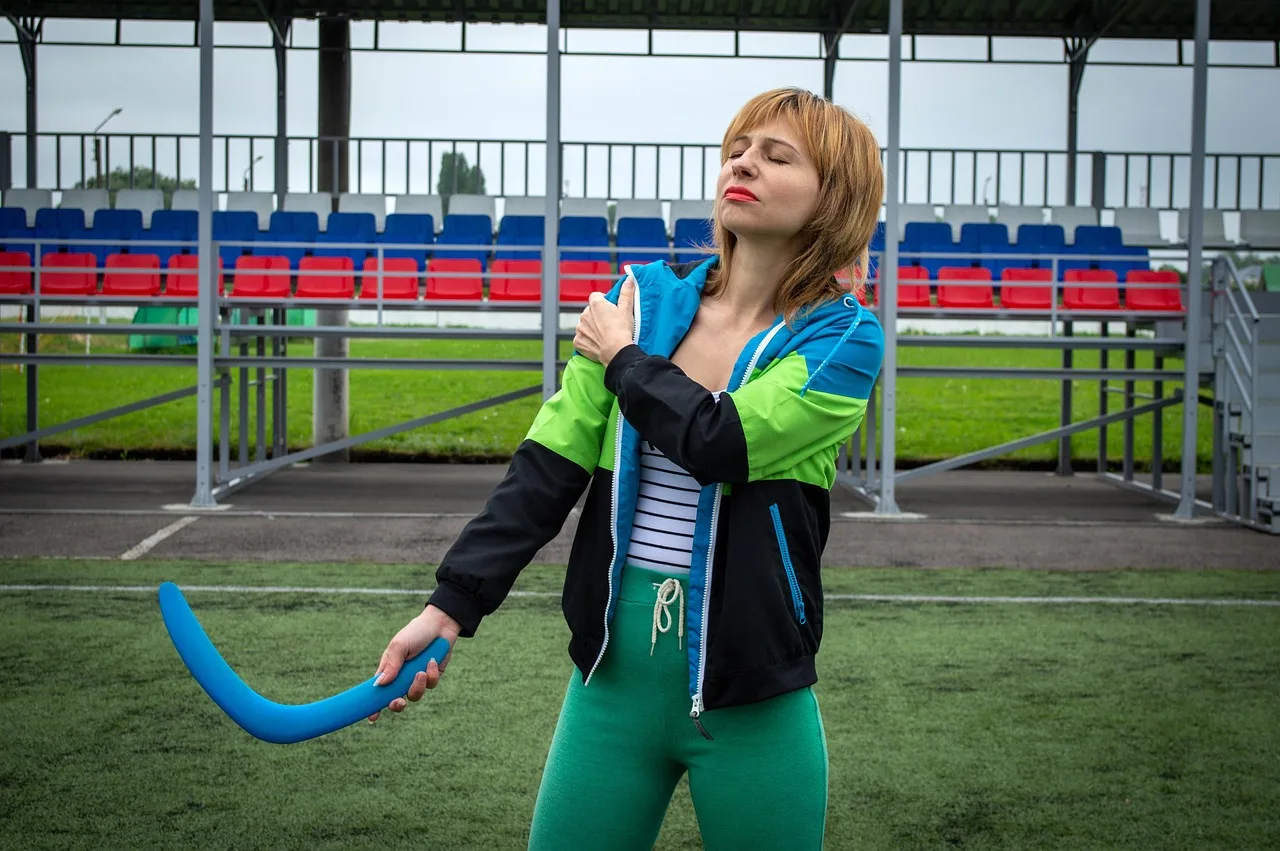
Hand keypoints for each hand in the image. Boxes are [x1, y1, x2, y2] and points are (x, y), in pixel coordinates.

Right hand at [367, 604, 461, 723]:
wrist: (440, 625)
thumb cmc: (415, 632)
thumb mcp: (400, 645)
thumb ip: (392, 665)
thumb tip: (379, 685)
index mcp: (389, 669)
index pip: (378, 691)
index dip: (374, 705)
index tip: (372, 718)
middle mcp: (401, 677)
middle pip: (395, 700)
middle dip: (397, 704)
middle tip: (399, 701)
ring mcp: (417, 678)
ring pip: (415, 695)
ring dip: (417, 685)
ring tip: (421, 671)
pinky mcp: (432, 677)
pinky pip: (431, 685)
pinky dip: (432, 674)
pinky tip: (433, 660)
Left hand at [573, 278, 634, 365]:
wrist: (617, 351)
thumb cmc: (622, 329)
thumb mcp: (627, 309)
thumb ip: (626, 292)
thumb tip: (629, 278)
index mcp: (596, 304)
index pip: (596, 296)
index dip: (603, 301)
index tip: (610, 309)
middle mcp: (584, 314)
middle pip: (590, 311)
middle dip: (597, 316)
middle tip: (609, 324)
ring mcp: (580, 328)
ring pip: (585, 325)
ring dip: (591, 328)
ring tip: (604, 335)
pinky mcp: (578, 341)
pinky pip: (581, 338)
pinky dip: (587, 340)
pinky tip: (597, 344)